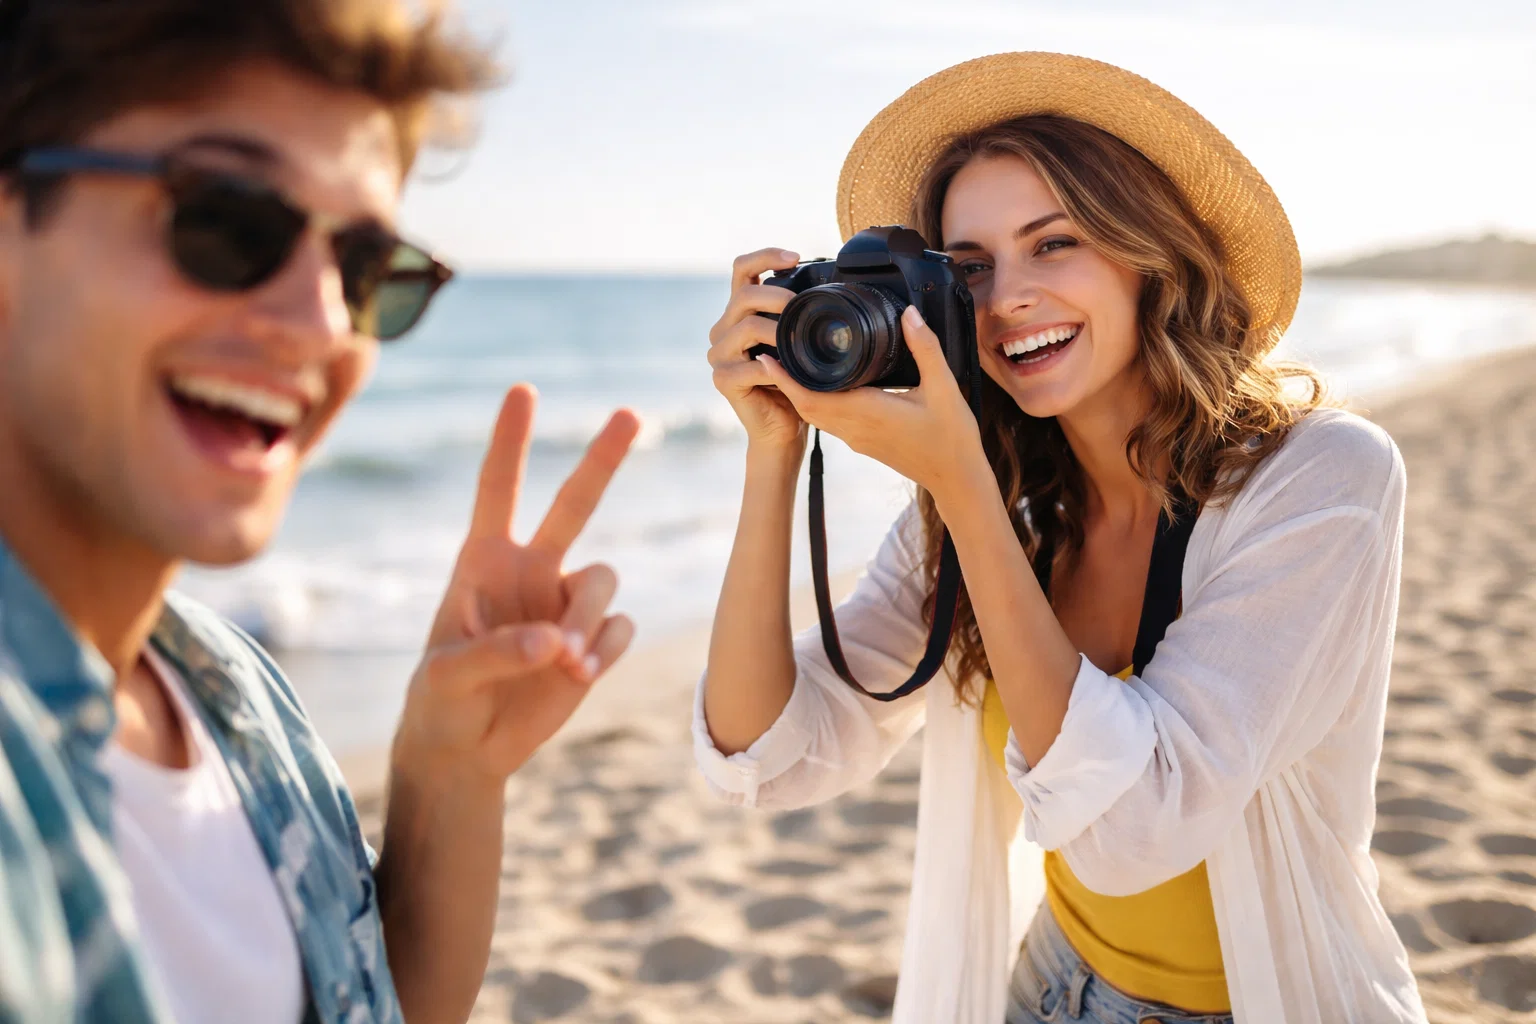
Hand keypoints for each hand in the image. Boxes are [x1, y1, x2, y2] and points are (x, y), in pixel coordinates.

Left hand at [392, 384, 640, 786]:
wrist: (466, 750)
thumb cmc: (439, 702)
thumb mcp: (446, 677)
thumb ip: (497, 652)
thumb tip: (557, 641)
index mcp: (483, 562)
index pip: (500, 489)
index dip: (511, 441)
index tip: (522, 391)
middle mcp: (531, 571)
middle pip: (574, 504)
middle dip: (602, 458)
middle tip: (629, 413)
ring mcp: (566, 605)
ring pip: (603, 581)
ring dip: (590, 619)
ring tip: (567, 664)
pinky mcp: (595, 642)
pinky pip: (621, 626)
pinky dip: (605, 651)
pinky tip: (576, 677)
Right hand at [708, 247, 808, 453]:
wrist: (784, 429)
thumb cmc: (795, 384)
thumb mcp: (799, 341)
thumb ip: (798, 315)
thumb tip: (829, 284)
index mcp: (739, 314)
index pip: (742, 270)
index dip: (765, 256)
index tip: (795, 257)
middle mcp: (723, 330)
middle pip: (743, 296)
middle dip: (777, 297)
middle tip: (802, 307)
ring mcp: (719, 356)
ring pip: (746, 328)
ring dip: (778, 332)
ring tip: (799, 344)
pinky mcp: (723, 380)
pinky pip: (750, 366)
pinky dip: (775, 368)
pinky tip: (789, 373)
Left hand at [755, 305, 988, 502]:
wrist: (956, 479)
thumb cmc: (952, 437)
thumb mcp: (944, 387)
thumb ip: (925, 348)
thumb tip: (908, 314)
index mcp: (867, 412)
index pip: (812, 396)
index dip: (785, 378)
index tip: (767, 357)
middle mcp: (854, 428)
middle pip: (804, 405)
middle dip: (784, 381)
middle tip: (770, 351)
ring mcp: (856, 438)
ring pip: (814, 414)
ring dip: (797, 392)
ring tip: (786, 364)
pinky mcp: (862, 442)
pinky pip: (828, 421)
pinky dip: (815, 402)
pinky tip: (819, 386)